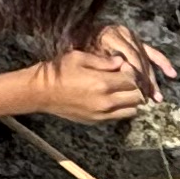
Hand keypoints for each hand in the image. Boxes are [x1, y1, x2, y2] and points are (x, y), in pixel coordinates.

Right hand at [30, 25, 171, 124]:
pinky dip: (122, 108)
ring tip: (122, 89)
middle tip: (127, 78)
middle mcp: (106, 101)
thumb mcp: (79, 58)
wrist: (42, 93)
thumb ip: (103, 61)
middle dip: (136, 86)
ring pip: (132, 109)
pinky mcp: (97, 120)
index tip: (125, 66)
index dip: (133, 71)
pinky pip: (119, 116)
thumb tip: (121, 61)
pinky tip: (112, 98)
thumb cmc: (59, 72)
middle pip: (137, 96)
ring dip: (132, 99)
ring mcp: (102, 113)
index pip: (133, 79)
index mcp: (102, 83)